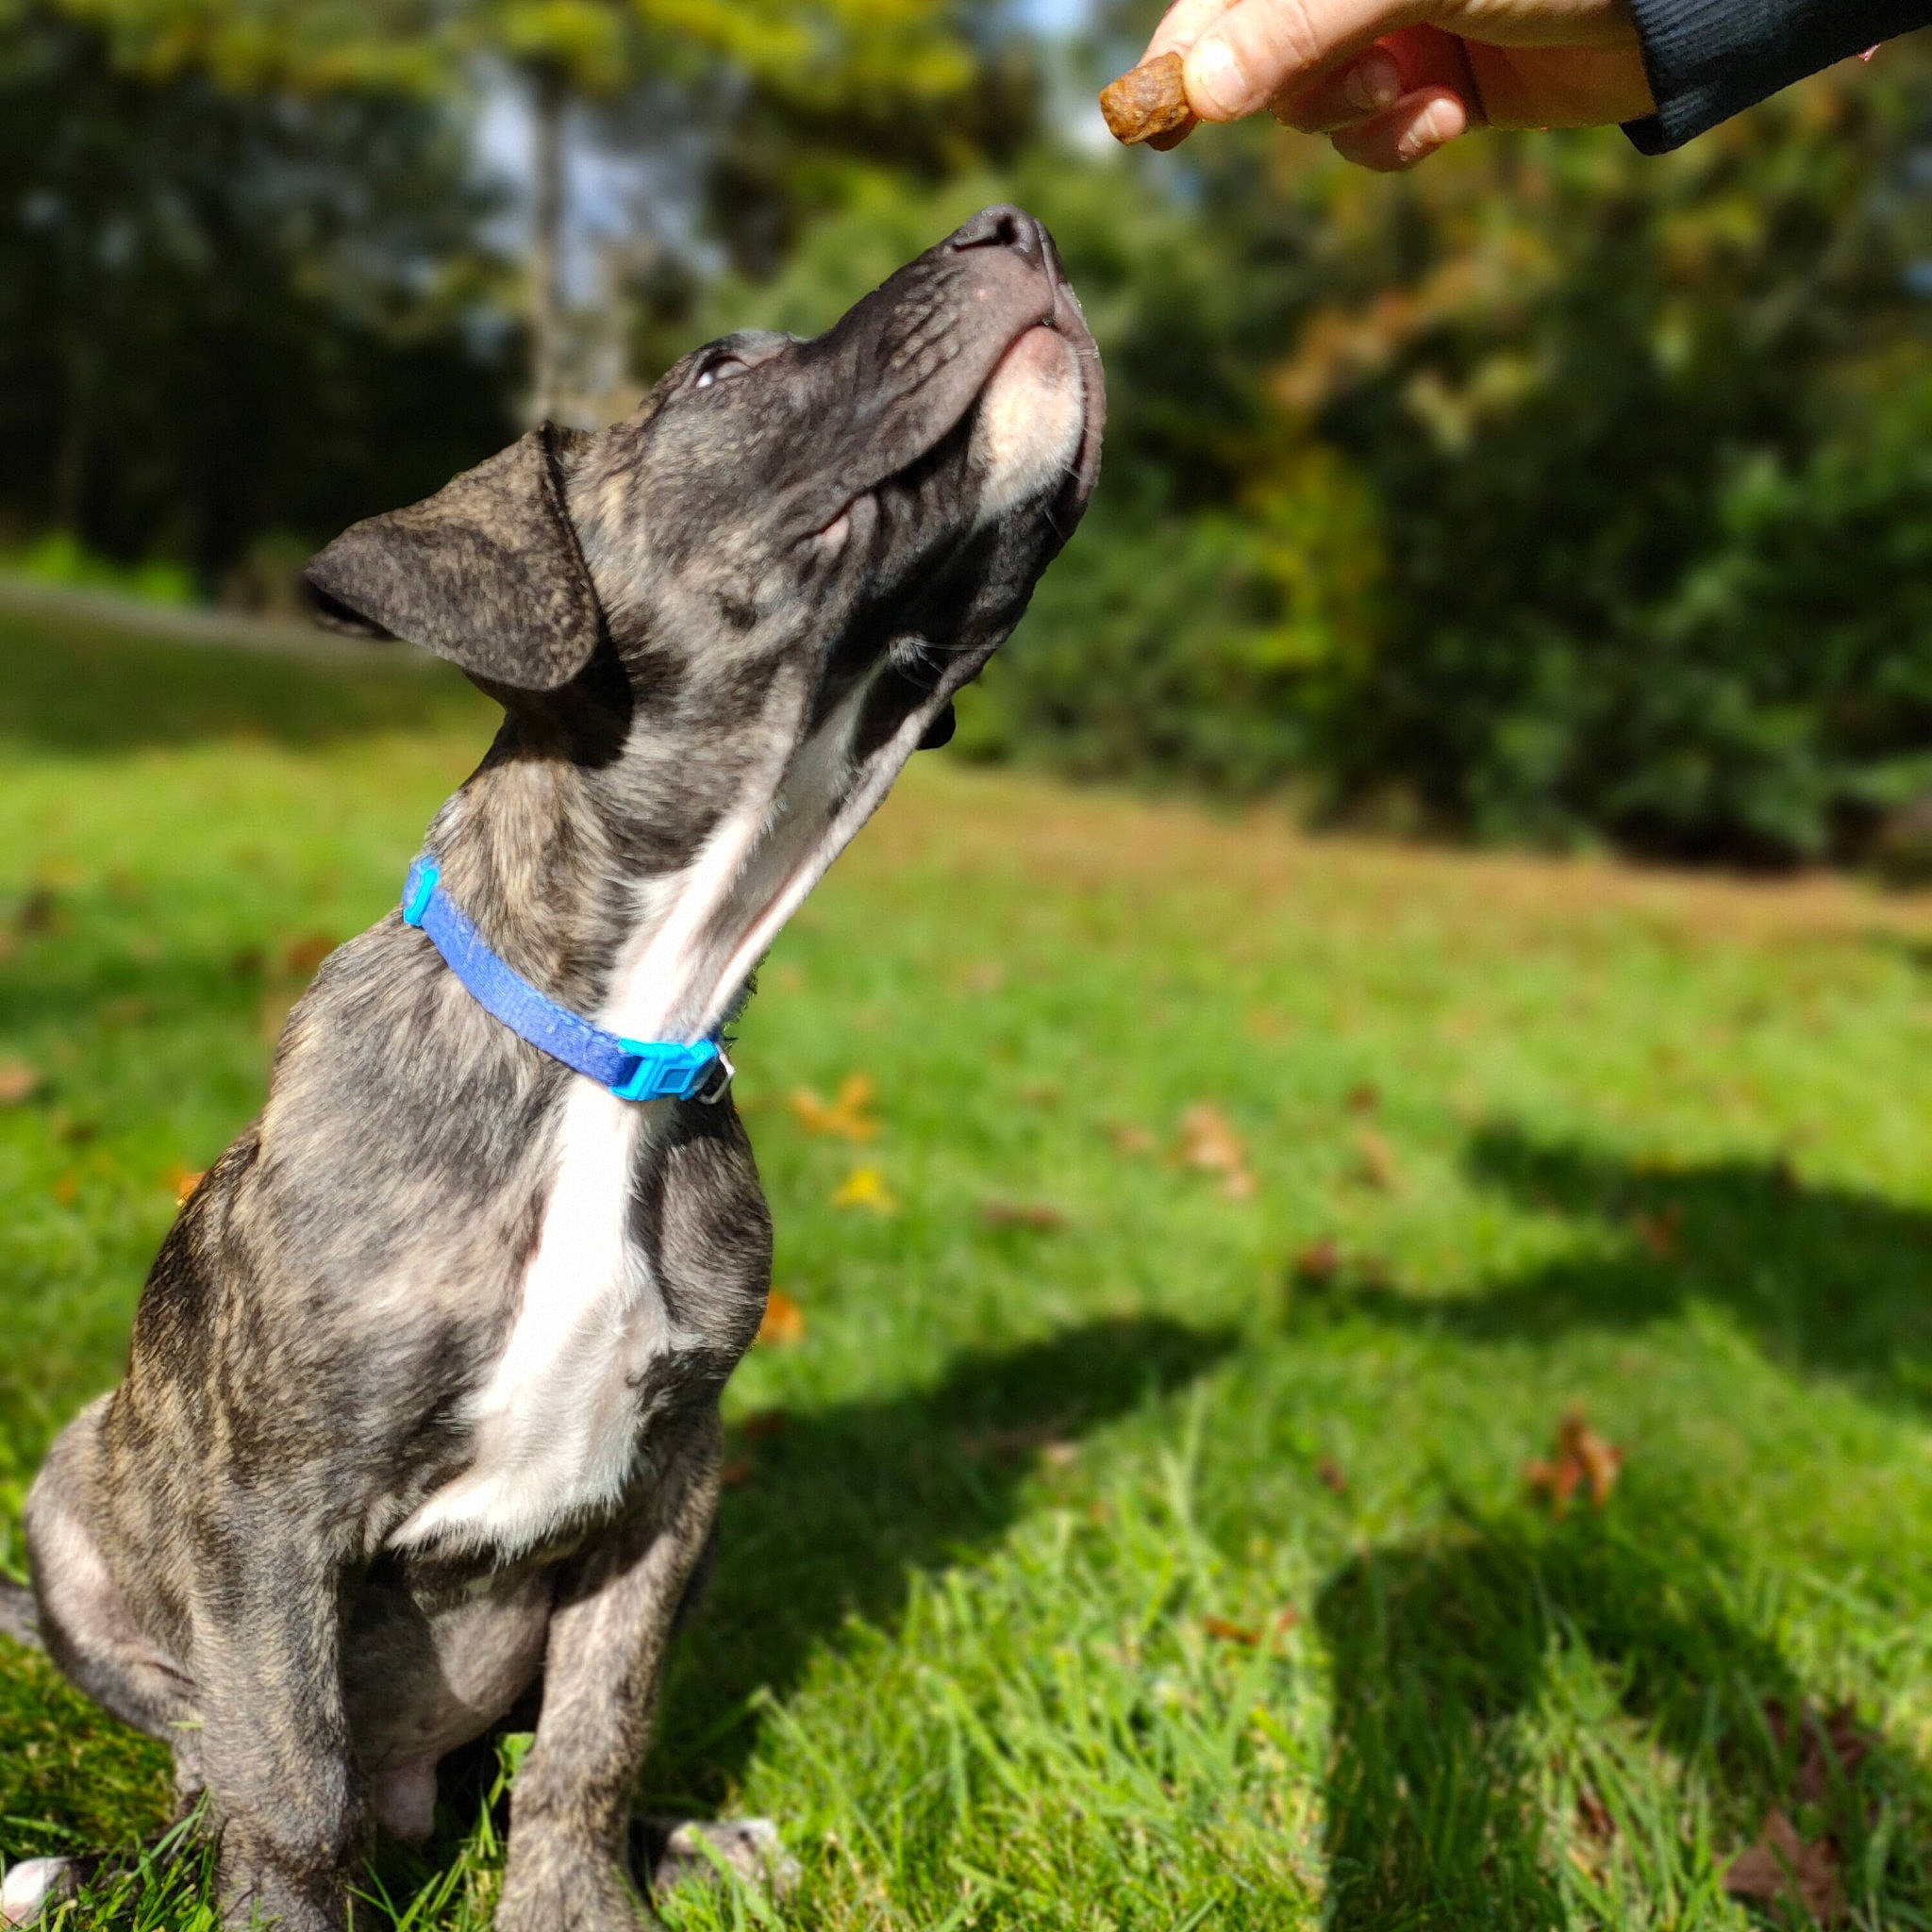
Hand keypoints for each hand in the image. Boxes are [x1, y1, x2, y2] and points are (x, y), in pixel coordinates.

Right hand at [1141, 0, 1654, 169]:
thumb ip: (1295, 28)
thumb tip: (1198, 96)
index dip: (1185, 53)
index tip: (1147, 120)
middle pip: (1257, 54)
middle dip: (1295, 84)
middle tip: (1358, 79)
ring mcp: (1399, 22)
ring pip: (1312, 104)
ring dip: (1354, 115)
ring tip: (1419, 89)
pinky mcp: (1441, 78)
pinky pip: (1373, 137)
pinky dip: (1399, 140)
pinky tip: (1450, 114)